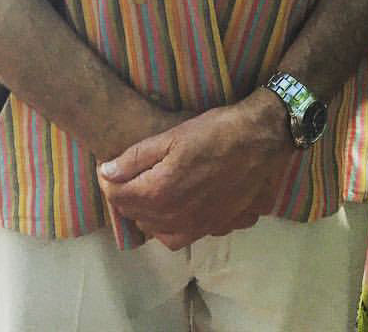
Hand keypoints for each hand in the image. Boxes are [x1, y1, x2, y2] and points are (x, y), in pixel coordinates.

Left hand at [97, 89, 295, 248]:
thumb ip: (135, 157)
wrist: (262, 139)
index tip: (111, 168)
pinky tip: (179, 207)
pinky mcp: (215, 228)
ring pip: (157, 231)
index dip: (110, 181)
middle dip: (128, 197)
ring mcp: (196, 228)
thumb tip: (106, 172)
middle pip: (136, 216)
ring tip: (153, 193)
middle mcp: (174, 219)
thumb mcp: (172, 135)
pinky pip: (182, 236)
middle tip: (132, 176)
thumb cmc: (217, 131)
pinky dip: (172, 226)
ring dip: (149, 215)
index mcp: (159, 193)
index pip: (118, 196)